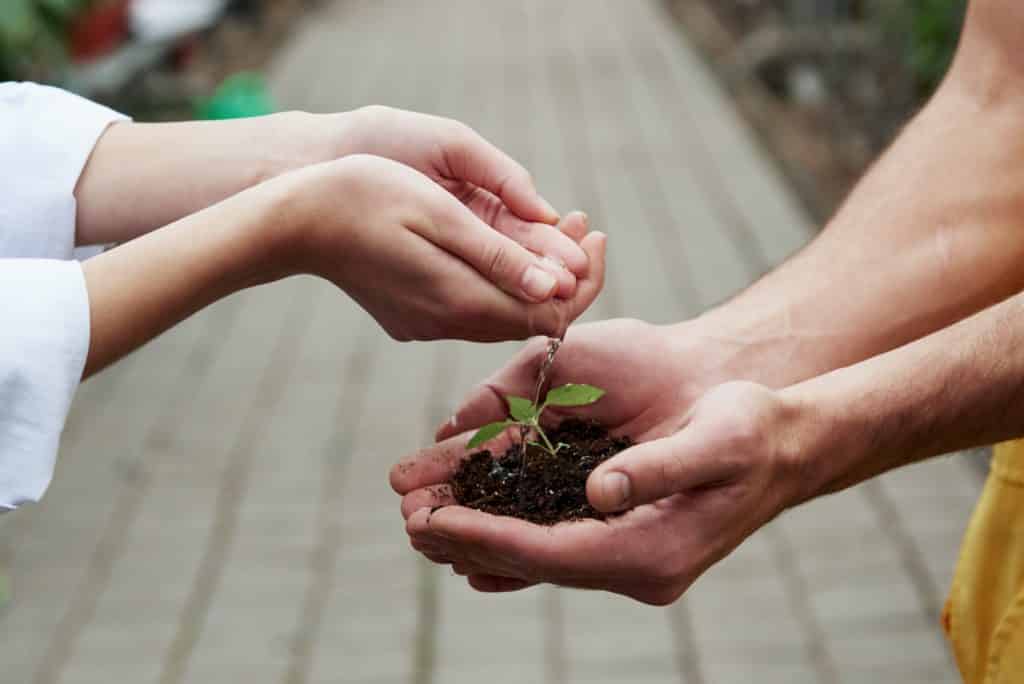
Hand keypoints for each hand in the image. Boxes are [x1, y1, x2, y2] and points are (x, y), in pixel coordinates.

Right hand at [77, 106, 587, 292]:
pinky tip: (503, 248)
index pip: (550, 314)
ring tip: (554, 228)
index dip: (583, 281)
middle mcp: (447, 324)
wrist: (293, 220)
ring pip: (502, 313)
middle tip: (582, 226)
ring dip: (532, 277)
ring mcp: (427, 325)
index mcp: (460, 301)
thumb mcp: (439, 216)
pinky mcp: (412, 318)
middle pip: (530, 318)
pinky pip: (472, 309)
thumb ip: (500, 258)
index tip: (594, 235)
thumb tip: (560, 289)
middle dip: (564, 276)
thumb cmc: (364, 198)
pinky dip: (499, 282)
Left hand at [390, 321, 808, 603]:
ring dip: (480, 538)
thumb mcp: (716, 441)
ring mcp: (630, 559)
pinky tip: (473, 524)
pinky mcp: (624, 541)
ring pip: (538, 555)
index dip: (486, 534)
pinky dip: (509, 533)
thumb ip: (659, 467)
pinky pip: (553, 544)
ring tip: (422, 520)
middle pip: (532, 561)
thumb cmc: (753, 432)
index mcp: (652, 550)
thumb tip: (597, 492)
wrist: (784, 445)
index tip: (433, 519)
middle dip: (469, 540)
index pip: (549, 552)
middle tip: (406, 521)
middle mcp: (636, 567)